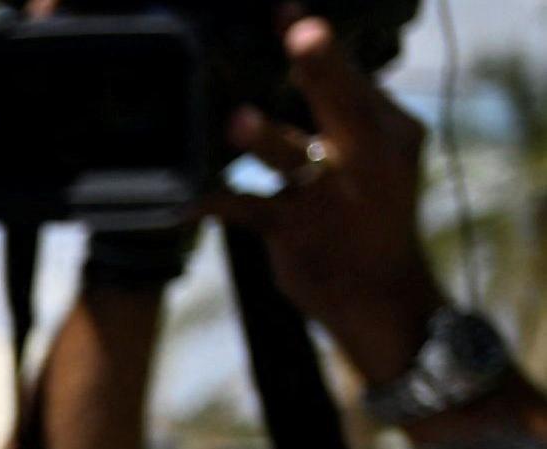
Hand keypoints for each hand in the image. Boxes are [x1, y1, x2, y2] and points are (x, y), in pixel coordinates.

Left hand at [219, 22, 444, 381]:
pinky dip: (212, 200)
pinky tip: (181, 197)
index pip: (356, 77)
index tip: (290, 12)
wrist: (381, 294)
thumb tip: (305, 58)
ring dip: (263, 138)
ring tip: (238, 120)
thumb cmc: (371, 214)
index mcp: (393, 130)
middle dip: (322, 67)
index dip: (322, 45)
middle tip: (302, 32)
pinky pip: (247, 209)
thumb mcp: (380, 157)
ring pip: (294, 157)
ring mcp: (332, 197)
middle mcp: (368, 157)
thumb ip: (349, 114)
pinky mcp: (297, 232)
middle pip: (343, 103)